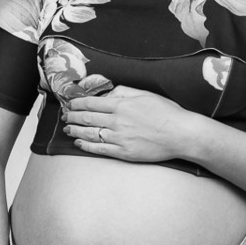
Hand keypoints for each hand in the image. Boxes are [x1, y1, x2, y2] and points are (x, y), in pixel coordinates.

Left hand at [63, 85, 196, 162]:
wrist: (181, 134)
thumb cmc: (166, 113)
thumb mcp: (144, 94)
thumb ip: (123, 92)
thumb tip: (106, 94)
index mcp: (121, 105)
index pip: (91, 103)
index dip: (76, 103)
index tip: (69, 103)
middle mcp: (117, 121)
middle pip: (87, 118)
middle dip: (72, 116)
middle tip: (64, 115)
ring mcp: (119, 138)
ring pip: (89, 134)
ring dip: (75, 130)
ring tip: (67, 128)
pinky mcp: (123, 152)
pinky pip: (99, 149)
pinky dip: (86, 146)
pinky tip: (79, 143)